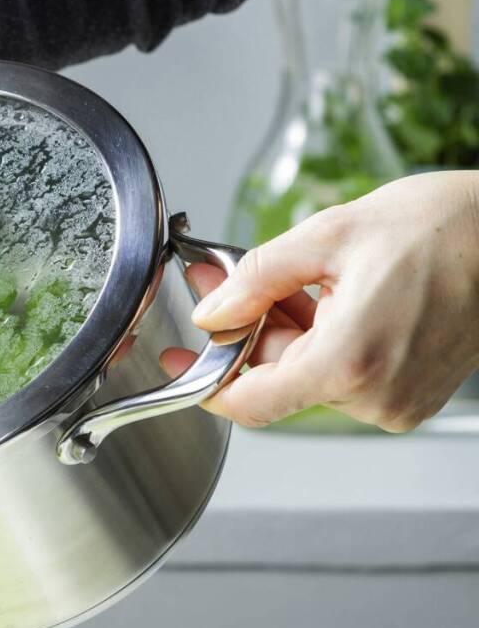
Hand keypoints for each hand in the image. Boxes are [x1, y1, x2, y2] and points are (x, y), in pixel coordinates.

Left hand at [161, 171, 478, 430]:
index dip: (205, 381)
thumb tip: (211, 313)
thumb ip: (255, 279)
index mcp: (351, 361)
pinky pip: (340, 374)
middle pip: (276, 381)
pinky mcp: (409, 393)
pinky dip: (318, 339)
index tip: (181, 359)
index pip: (251, 401)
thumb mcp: (328, 236)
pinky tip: (321, 297)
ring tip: (283, 279)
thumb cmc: (445, 226)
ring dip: (283, 331)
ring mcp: (397, 400)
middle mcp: (376, 395)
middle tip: (221, 282)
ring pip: (306, 376)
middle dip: (245, 332)